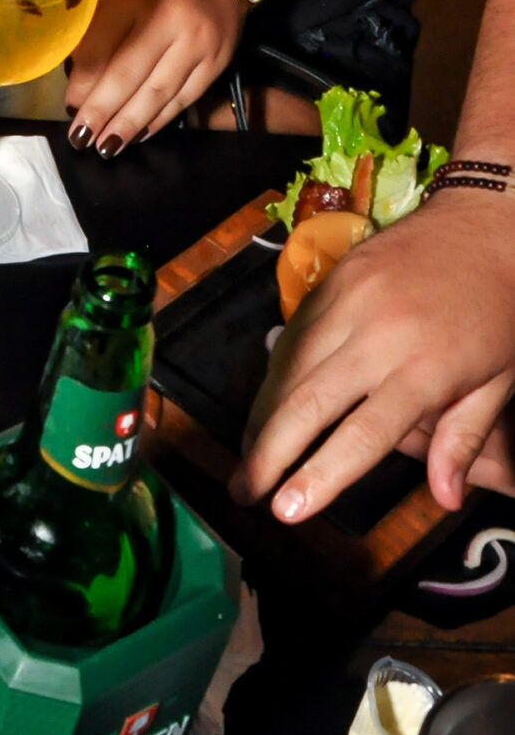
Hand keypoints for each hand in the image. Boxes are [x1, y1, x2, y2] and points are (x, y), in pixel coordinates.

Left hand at [63, 0, 241, 154]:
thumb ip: (95, 29)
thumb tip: (74, 78)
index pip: (103, 45)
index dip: (83, 81)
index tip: (68, 105)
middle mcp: (170, 20)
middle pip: (130, 74)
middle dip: (102, 110)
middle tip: (80, 137)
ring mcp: (198, 44)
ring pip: (158, 92)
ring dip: (128, 124)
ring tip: (105, 146)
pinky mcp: (216, 63)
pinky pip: (183, 99)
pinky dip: (159, 120)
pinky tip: (138, 135)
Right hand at [233, 188, 514, 520]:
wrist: (488, 224)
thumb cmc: (501, 307)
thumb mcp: (499, 381)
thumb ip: (465, 439)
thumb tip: (444, 499)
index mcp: (426, 368)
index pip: (362, 434)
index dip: (319, 476)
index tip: (286, 509)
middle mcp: (379, 334)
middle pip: (306, 403)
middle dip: (267, 453)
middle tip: (244, 492)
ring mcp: (350, 300)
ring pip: (288, 367)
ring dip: (262, 417)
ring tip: (247, 456)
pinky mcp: (334, 278)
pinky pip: (294, 333)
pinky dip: (275, 372)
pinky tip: (267, 403)